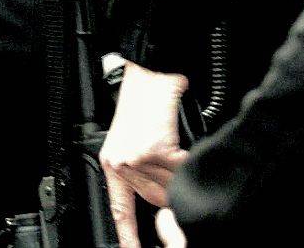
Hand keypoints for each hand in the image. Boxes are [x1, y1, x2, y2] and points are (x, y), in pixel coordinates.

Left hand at [100, 62, 190, 243]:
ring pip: (169, 188)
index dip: (128, 234)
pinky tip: (190, 153)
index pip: (120, 209)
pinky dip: (191, 164)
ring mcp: (138, 158)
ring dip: (182, 179)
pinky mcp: (156, 149)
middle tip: (180, 185)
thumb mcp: (133, 137)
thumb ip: (143, 167)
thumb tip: (163, 188)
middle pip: (153, 200)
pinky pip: (181, 170)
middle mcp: (122, 163)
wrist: (150, 72)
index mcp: (113, 162)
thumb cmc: (145, 99)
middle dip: (170, 198)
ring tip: (185, 165)